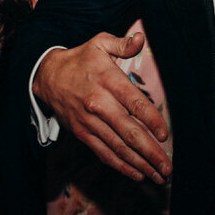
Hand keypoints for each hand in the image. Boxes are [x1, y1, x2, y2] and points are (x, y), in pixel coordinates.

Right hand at [32, 32, 171, 183]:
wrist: (46, 76)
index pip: (134, 103)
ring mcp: (89, 121)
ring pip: (117, 147)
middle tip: (167, 167)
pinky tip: (137, 173)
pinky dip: (120, 165)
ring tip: (158, 176)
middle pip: (128, 131)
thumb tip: (141, 39)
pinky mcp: (82, 133)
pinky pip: (103, 152)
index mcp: (107, 81)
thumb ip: (122, 43)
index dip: (151, 120)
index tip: (165, 135)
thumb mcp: (99, 43)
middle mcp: (98, 104)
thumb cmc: (80, 59)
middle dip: (150, 152)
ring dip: (139, 163)